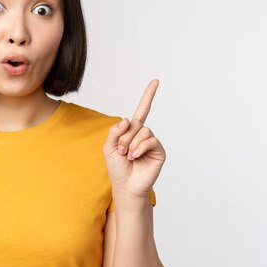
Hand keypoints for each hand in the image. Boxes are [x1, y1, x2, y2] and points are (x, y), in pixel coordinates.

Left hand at [102, 79, 165, 200]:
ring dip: (131, 144)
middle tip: (121, 151)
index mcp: (132, 131)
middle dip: (124, 137)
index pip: (142, 110)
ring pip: (143, 131)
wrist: (125, 185)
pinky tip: (135, 156)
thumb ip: (114, 132)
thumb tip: (127, 120)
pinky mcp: (159, 150)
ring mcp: (152, 142)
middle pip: (136, 123)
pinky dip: (140, 148)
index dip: (148, 95)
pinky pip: (150, 140)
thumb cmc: (116, 168)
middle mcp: (143, 134)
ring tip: (128, 156)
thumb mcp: (108, 147)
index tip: (156, 81)